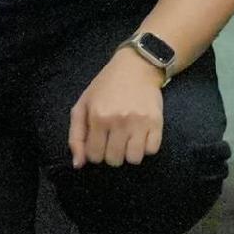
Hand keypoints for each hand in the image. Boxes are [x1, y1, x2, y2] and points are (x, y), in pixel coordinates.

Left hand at [65, 49, 170, 168]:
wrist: (135, 68)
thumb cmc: (105, 88)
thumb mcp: (83, 105)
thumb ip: (76, 136)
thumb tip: (78, 165)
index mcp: (97, 117)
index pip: (94, 156)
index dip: (95, 153)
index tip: (99, 143)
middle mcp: (118, 121)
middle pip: (114, 160)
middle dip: (111, 155)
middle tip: (113, 141)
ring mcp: (139, 122)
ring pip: (134, 159)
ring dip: (129, 154)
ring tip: (127, 140)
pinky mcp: (157, 122)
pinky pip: (152, 151)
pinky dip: (146, 148)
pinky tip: (140, 135)